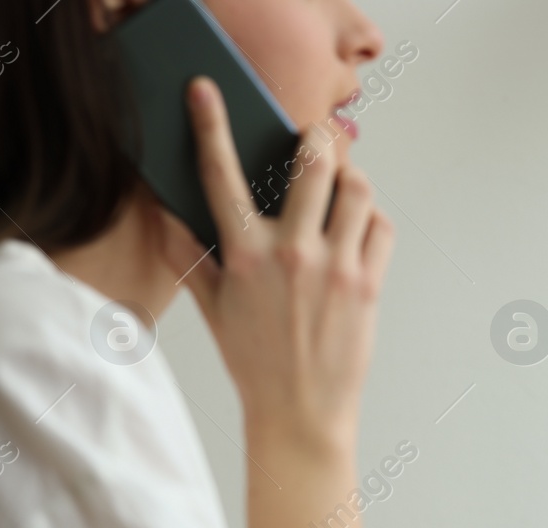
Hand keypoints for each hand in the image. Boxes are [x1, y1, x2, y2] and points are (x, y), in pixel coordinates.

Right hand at [164, 77, 394, 453]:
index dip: (210, 126)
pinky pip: (382, 228)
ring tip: (339, 187)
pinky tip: (359, 229)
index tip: (206, 93)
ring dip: (350, 178)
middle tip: (312, 139)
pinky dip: (373, 219)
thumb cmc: (254, 362)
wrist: (300, 414)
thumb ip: (189, 256)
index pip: (220, 175)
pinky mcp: (368, 285)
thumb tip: (165, 214)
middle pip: (312, 164)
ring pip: (357, 190)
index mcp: (244, 255)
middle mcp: (291, 254)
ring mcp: (335, 268)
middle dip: (315, 139)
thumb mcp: (212, 308)